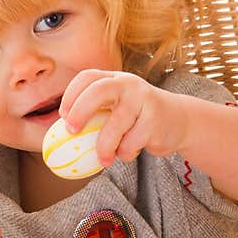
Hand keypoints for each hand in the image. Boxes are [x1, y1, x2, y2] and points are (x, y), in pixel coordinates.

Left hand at [59, 70, 186, 164]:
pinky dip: (125, 153)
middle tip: (72, 132)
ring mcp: (143, 99)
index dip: (71, 96)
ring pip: (115, 125)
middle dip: (80, 111)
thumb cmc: (137, 118)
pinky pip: (131, 142)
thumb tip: (59, 138)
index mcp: (113, 79)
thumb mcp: (116, 109)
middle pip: (98, 91)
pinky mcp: (155, 119)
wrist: (178, 121)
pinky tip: (129, 152)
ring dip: (105, 147)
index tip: (63, 118)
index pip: (86, 78)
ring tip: (104, 159)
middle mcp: (127, 84)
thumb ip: (95, 115)